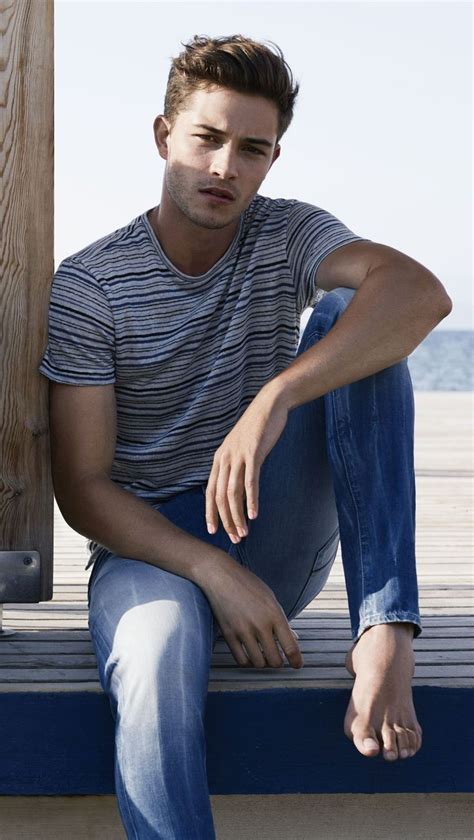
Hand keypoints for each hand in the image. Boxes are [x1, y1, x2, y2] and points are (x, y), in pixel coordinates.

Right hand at [201, 553, 302, 668]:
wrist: (221, 576)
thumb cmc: (248, 585)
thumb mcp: (270, 598)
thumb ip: (281, 620)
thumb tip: (294, 639)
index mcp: (274, 614)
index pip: (290, 647)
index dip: (296, 661)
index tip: (297, 665)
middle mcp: (260, 624)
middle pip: (275, 660)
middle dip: (279, 662)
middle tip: (278, 657)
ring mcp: (243, 630)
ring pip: (259, 663)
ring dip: (263, 662)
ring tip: (263, 655)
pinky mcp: (228, 634)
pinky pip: (241, 660)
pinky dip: (248, 662)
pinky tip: (250, 655)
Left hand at [205, 384, 287, 541]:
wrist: (270, 405)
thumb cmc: (257, 428)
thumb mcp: (241, 448)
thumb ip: (236, 465)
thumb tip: (237, 485)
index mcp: (220, 459)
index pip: (211, 492)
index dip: (211, 513)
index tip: (214, 531)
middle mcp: (225, 458)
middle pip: (221, 496)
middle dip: (226, 520)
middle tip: (234, 538)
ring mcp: (238, 456)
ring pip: (233, 492)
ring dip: (237, 516)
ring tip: (244, 533)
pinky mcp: (253, 453)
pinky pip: (250, 481)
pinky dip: (251, 500)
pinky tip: (253, 515)